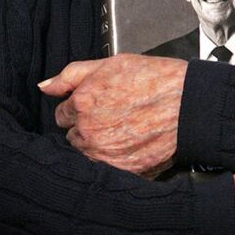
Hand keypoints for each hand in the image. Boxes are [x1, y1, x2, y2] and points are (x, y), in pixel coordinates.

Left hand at [39, 54, 186, 177]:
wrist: (189, 104)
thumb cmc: (154, 79)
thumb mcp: (111, 64)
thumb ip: (72, 75)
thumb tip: (44, 86)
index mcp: (82, 103)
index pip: (62, 113)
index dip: (80, 107)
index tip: (97, 104)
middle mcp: (88, 131)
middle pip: (73, 135)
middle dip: (87, 127)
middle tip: (114, 116)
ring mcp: (104, 154)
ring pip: (87, 153)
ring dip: (99, 145)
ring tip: (124, 130)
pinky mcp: (121, 170)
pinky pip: (106, 168)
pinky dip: (115, 159)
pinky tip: (131, 144)